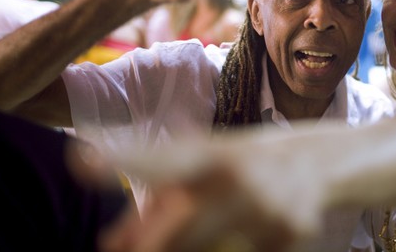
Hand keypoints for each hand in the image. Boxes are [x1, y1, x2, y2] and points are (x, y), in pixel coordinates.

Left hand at [67, 135, 305, 251]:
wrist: (316, 161)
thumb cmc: (244, 162)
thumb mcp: (206, 167)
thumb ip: (159, 203)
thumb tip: (111, 245)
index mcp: (210, 153)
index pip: (159, 157)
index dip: (121, 158)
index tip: (79, 159)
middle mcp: (236, 177)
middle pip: (176, 235)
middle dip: (152, 248)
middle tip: (136, 247)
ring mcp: (266, 207)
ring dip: (202, 246)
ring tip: (230, 210)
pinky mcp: (291, 233)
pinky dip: (244, 248)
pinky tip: (262, 225)